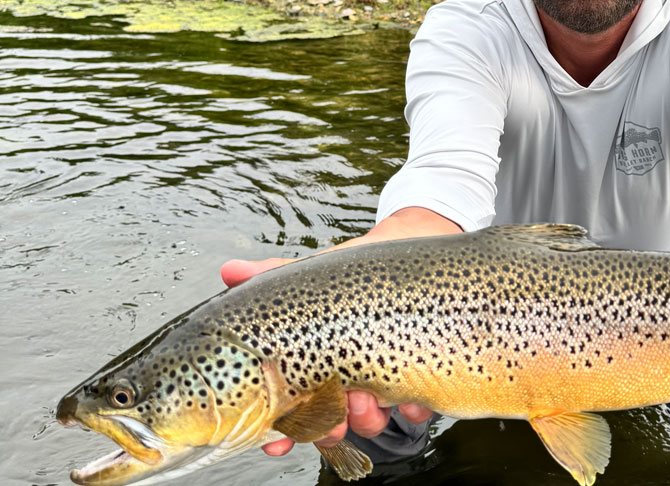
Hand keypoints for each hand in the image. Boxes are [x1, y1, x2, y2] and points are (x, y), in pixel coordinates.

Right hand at [218, 205, 461, 455]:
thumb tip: (229, 271)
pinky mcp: (419, 376)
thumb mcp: (311, 276)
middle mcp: (345, 383)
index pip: (290, 411)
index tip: (275, 443)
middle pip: (330, 423)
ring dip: (365, 419)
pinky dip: (414, 408)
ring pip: (370, 421)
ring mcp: (381, 383)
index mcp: (313, 369)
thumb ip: (271, 275)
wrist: (407, 248)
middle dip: (326, 430)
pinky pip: (418, 405)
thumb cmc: (350, 272)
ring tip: (366, 399)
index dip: (280, 433)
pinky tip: (411, 400)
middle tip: (330, 422)